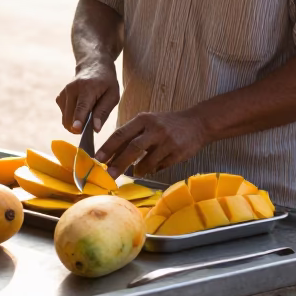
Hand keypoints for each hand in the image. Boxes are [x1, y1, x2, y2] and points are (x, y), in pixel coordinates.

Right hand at [56, 61, 118, 133]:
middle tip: (91, 126)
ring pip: (65, 117)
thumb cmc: (106, 81)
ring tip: (88, 114)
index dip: (79, 120)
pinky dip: (71, 117)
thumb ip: (103, 112)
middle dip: (78, 127)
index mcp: (88, 88)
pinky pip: (64, 114)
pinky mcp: (61, 96)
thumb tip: (96, 129)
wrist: (93, 64)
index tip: (76, 129)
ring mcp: (64, 92)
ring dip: (75, 122)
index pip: (81, 107)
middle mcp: (72, 89)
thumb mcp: (112, 95)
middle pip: (70, 115)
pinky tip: (80, 110)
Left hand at [94, 110, 208, 178]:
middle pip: (132, 148)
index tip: (97, 159)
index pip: (121, 133)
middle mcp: (154, 129)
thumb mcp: (149, 123)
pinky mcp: (177, 153)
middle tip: (108, 175)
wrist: (198, 123)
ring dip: (137, 170)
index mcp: (143, 120)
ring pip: (147, 161)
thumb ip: (133, 135)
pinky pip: (160, 166)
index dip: (108, 147)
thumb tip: (112, 155)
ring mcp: (167, 141)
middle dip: (118, 163)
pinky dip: (152, 169)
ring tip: (133, 173)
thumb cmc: (167, 124)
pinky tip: (149, 169)